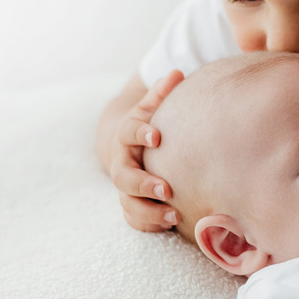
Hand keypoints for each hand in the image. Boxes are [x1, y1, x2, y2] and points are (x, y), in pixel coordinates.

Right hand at [100, 71, 184, 231]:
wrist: (130, 149)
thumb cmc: (149, 127)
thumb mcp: (152, 109)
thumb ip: (162, 94)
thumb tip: (177, 72)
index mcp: (127, 135)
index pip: (128, 132)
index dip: (140, 133)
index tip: (157, 135)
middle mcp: (121, 163)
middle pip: (124, 177)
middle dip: (144, 184)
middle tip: (167, 189)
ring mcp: (124, 187)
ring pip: (128, 204)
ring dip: (149, 212)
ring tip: (174, 215)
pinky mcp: (131, 204)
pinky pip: (134, 219)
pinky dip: (149, 225)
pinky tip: (170, 225)